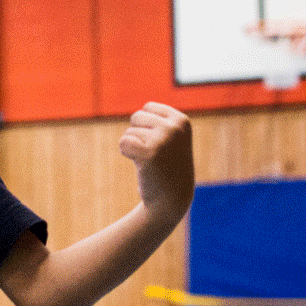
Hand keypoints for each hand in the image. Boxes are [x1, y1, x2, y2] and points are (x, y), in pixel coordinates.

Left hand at [119, 102, 193, 220]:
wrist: (172, 199)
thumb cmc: (168, 165)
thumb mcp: (172, 137)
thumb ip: (160, 119)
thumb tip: (144, 107)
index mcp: (182, 121)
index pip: (148, 107)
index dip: (146, 125)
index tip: (160, 142)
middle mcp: (174, 128)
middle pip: (136, 117)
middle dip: (138, 135)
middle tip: (153, 153)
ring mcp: (163, 140)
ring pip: (129, 132)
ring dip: (134, 147)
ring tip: (150, 161)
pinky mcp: (149, 154)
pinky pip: (123, 143)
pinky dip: (127, 153)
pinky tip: (141, 164)